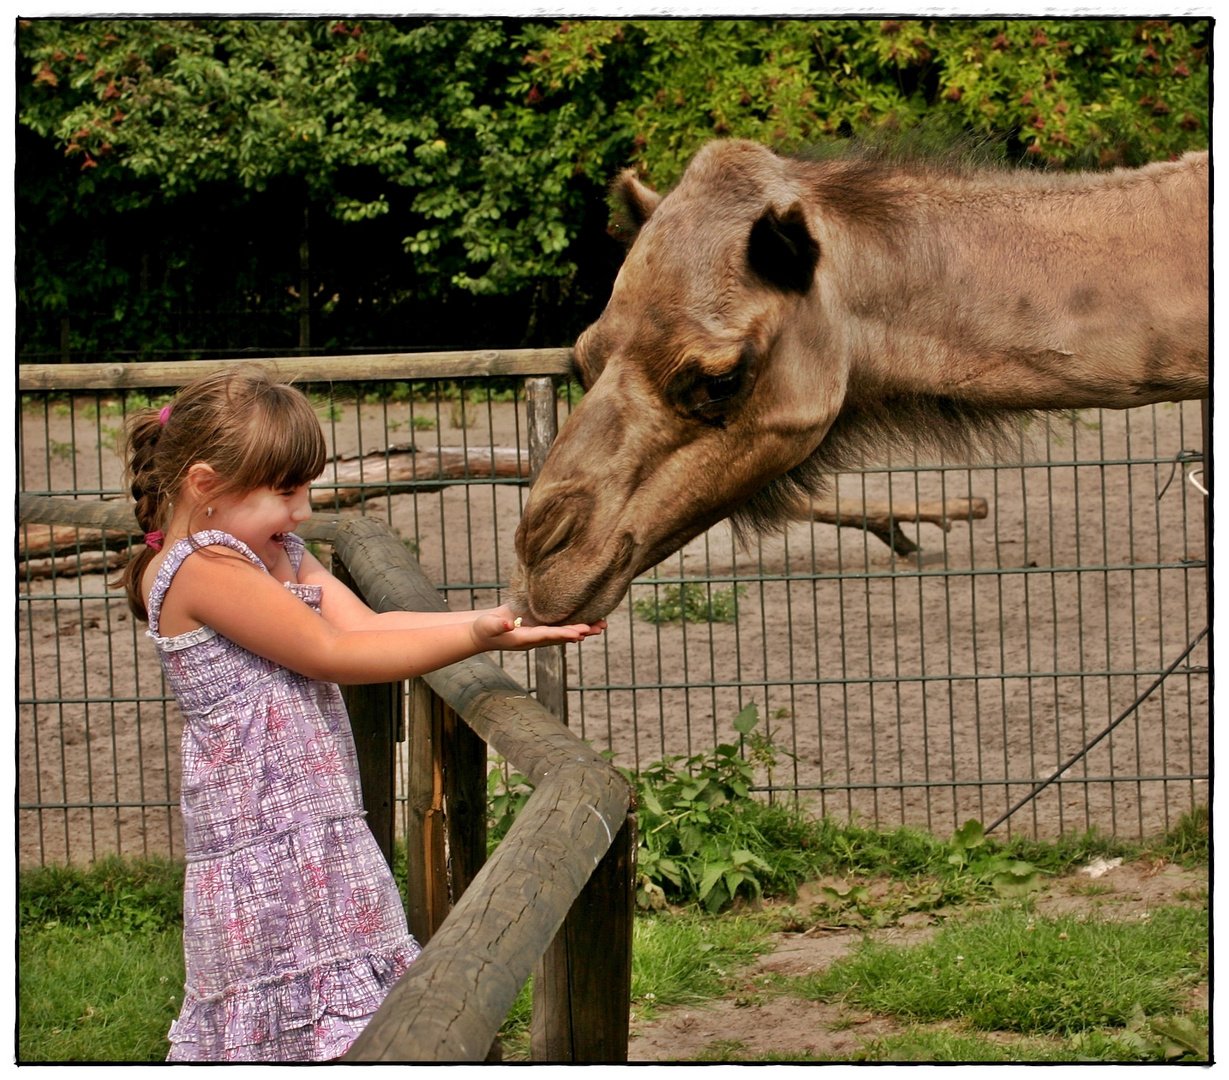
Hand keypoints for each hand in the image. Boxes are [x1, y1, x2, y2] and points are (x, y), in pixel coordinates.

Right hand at [469, 613, 604, 651]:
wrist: (483, 631)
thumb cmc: (483, 629)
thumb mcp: (488, 626)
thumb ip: (498, 625)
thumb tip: (509, 623)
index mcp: (524, 639)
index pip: (547, 636)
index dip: (563, 634)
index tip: (580, 632)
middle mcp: (536, 639)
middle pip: (562, 636)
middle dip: (581, 632)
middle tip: (599, 628)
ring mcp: (538, 633)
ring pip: (564, 631)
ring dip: (583, 629)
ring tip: (602, 626)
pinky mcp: (538, 626)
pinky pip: (559, 625)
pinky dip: (573, 623)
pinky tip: (587, 620)